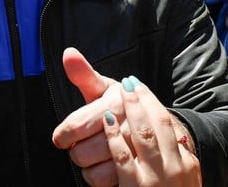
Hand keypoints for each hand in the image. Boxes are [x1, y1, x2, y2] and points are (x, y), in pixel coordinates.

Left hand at [53, 49, 199, 185]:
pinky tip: (103, 166)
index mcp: (117, 105)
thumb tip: (68, 54)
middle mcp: (127, 129)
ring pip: (91, 170)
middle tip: (84, 144)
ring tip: (94, 154)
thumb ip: (84, 74)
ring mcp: (134, 155)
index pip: (75, 126)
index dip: (63, 134)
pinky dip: (98, 177)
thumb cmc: (125, 108)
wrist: (164, 130)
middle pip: (80, 152)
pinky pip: (103, 182)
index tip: (63, 136)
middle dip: (77, 150)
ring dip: (88, 165)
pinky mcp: (138, 174)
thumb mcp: (107, 88)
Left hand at [105, 78, 200, 185]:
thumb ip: (172, 156)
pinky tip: (107, 120)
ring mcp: (155, 177)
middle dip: (142, 100)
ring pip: (143, 135)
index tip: (138, 85)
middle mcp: (175, 166)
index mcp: (186, 161)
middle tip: (128, 82)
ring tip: (120, 91)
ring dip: (132, 109)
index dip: (151, 101)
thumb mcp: (183, 177)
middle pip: (158, 122)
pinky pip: (123, 157)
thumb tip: (158, 133)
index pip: (168, 122)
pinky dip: (114, 136)